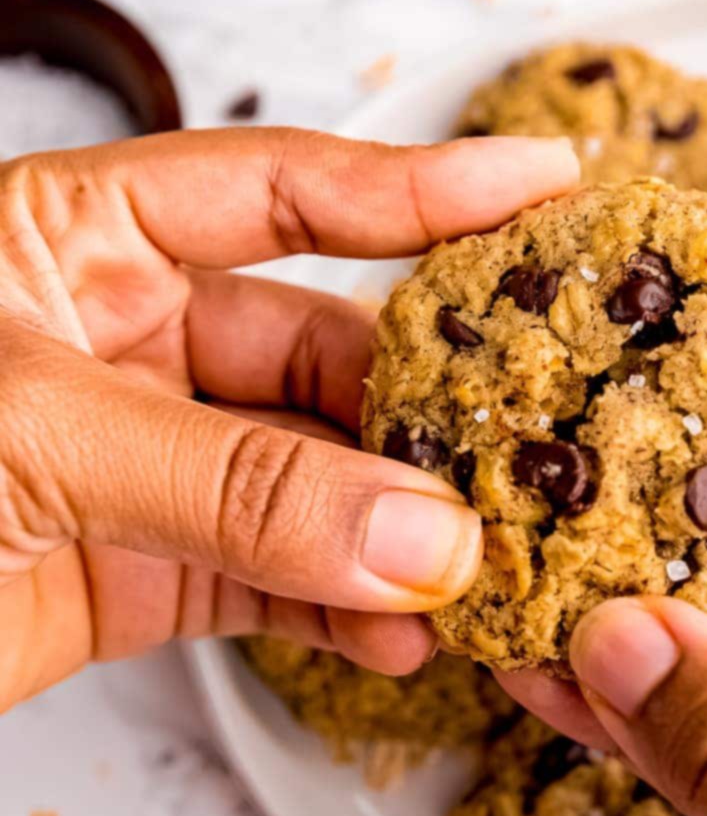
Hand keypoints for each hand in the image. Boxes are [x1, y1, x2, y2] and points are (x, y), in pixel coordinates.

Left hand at [0, 127, 576, 712]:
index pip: (282, 188)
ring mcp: (133, 463)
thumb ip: (232, 488)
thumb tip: (420, 539)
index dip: (420, 188)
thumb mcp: (32, 434)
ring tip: (483, 566)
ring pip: (309, 479)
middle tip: (525, 447)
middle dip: (421, 407)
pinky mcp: (131, 579)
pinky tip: (405, 631)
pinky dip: (344, 609)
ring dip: (396, 527)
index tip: (546, 184)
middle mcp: (115, 338)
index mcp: (72, 236)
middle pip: (317, 350)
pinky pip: (272, 581)